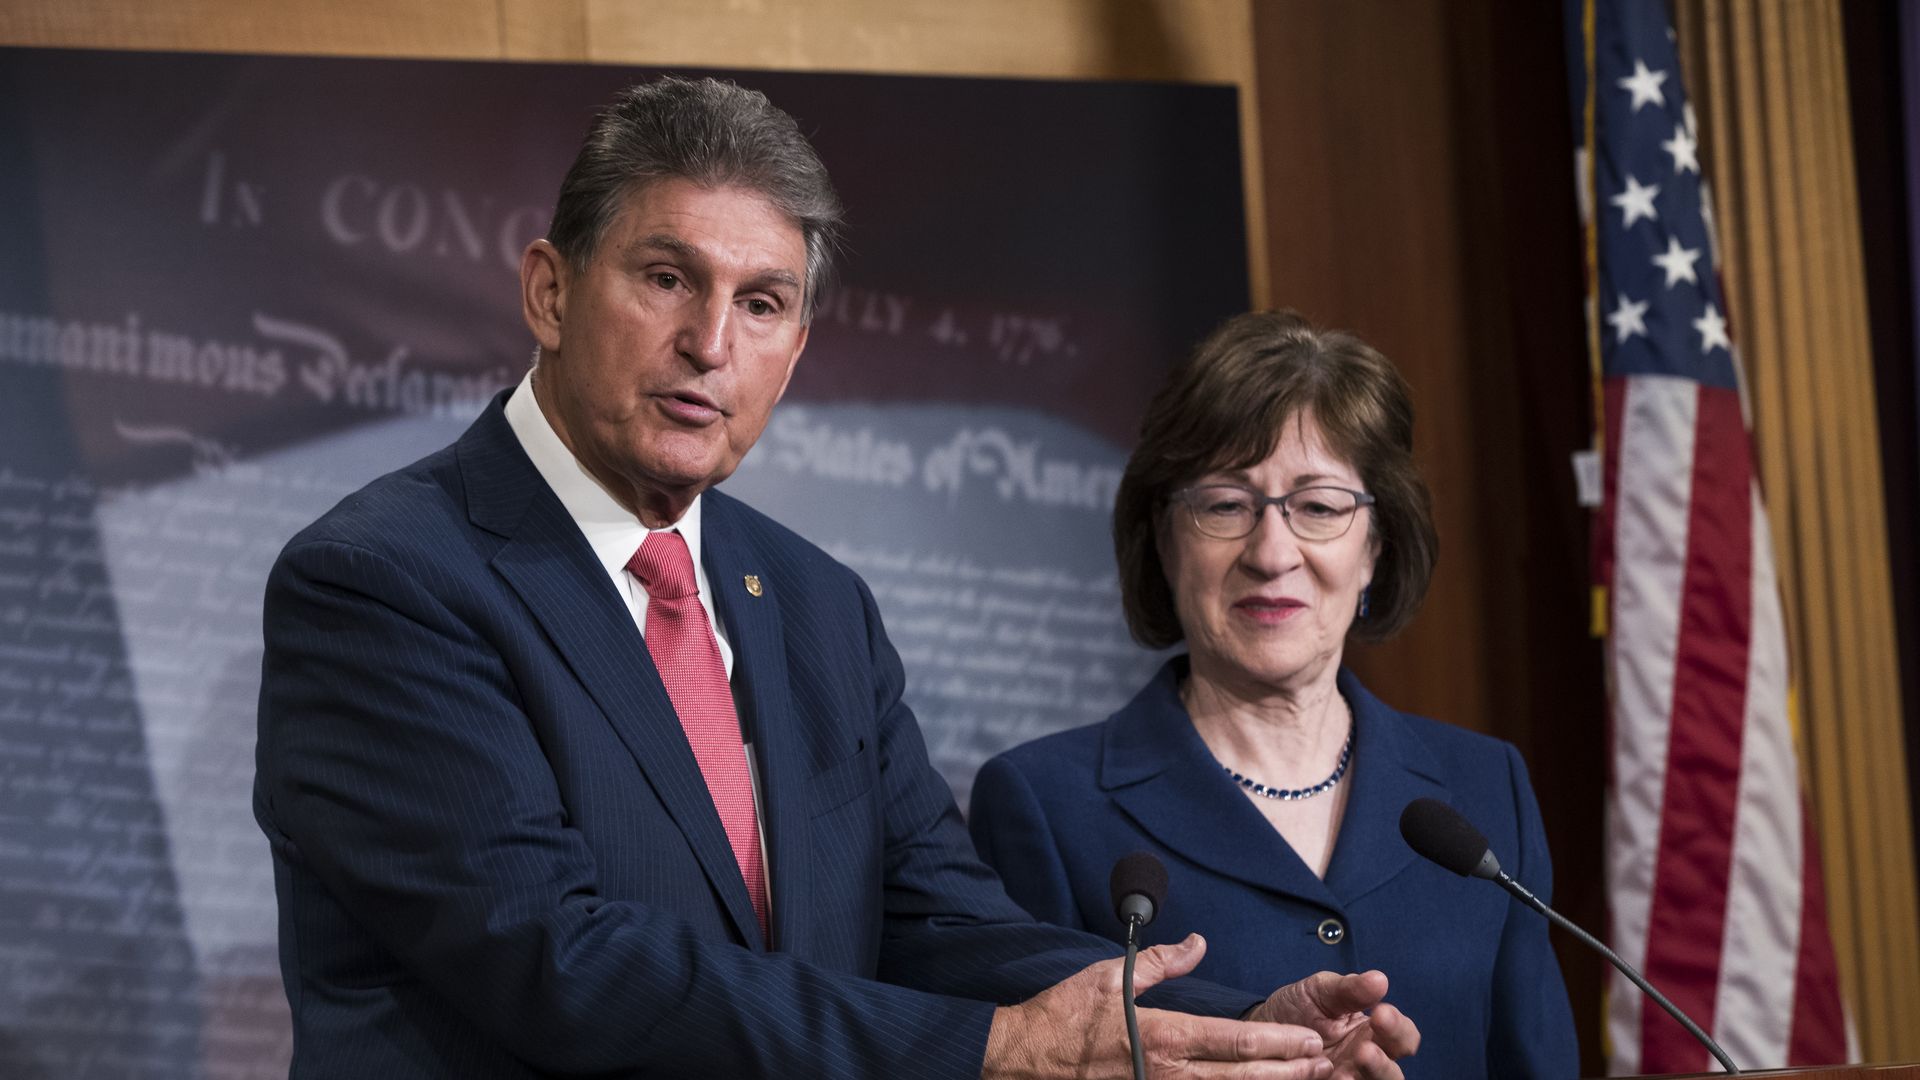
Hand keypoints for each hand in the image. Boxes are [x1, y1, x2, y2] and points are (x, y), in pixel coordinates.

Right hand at [983, 933, 1333, 1078]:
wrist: (1028, 1058)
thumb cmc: (1066, 1016)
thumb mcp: (1112, 975)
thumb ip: (1162, 961)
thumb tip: (1197, 941)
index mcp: (1163, 1035)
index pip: (1234, 1041)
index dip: (1278, 1044)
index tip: (1310, 1040)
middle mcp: (1168, 1072)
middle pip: (1242, 1075)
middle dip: (1288, 1070)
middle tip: (1325, 1063)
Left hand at [1246, 971, 1419, 1079]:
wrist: (1261, 1030)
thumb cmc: (1297, 1008)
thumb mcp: (1319, 991)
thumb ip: (1349, 989)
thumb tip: (1380, 979)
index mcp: (1372, 1032)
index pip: (1403, 1035)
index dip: (1398, 1027)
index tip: (1381, 1012)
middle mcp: (1365, 1060)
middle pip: (1393, 1072)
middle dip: (1383, 1062)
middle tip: (1365, 1049)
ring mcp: (1348, 1078)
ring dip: (1366, 1078)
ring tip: (1344, 1073)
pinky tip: (1332, 1079)